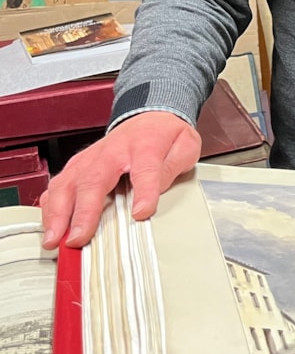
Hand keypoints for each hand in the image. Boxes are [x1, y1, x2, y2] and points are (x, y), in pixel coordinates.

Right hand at [40, 111, 201, 249]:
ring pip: (68, 183)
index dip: (144, 192)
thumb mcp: (185, 146)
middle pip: (94, 180)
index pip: (145, 170)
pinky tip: (50, 224)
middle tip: (77, 238)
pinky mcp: (78, 165)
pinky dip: (50, 206)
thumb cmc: (165, 135)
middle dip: (83, 212)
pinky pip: (58, 185)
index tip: (141, 213)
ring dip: (58, 213)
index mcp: (145, 145)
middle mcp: (111, 151)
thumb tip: (157, 192)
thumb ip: (173, 168)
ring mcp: (90, 158)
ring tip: (55, 238)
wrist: (149, 116)